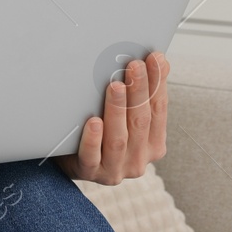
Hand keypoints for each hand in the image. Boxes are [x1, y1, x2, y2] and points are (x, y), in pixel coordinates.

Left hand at [56, 51, 169, 184]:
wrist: (72, 162)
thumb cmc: (104, 135)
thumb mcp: (127, 117)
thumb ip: (142, 95)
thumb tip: (160, 60)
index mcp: (154, 146)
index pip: (159, 111)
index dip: (157, 84)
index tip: (154, 59)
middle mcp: (138, 160)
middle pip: (140, 121)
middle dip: (138, 91)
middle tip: (133, 66)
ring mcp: (115, 169)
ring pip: (118, 138)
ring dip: (117, 110)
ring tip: (114, 86)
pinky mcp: (90, 172)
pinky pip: (91, 156)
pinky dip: (93, 138)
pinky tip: (92, 121)